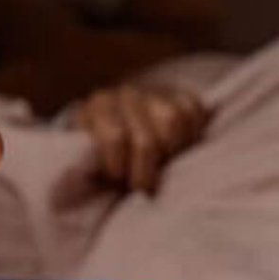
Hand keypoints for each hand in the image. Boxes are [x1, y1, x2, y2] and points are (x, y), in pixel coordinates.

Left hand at [74, 82, 208, 193]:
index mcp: (99, 105)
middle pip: (146, 139)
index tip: (118, 182)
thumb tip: (86, 182)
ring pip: (173, 121)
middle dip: (145, 171)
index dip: (118, 167)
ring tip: (161, 165)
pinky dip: (191, 134)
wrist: (120, 126)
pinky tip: (178, 148)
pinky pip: (193, 112)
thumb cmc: (100, 151)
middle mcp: (127, 94)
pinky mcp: (181, 94)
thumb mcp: (85, 156)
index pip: (114, 137)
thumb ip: (85, 165)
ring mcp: (156, 91)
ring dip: (170, 151)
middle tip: (142, 188)